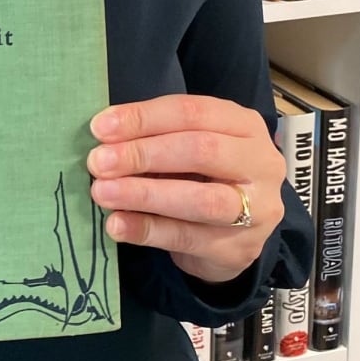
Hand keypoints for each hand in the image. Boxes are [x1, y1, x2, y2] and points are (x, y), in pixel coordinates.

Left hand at [86, 94, 285, 284]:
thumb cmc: (201, 174)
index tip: (100, 127)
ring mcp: (257, 209)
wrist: (231, 234)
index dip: (143, 118)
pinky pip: (188, 238)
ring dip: (143, 194)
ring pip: (200, 200)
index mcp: (243, 124)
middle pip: (200, 151)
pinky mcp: (241, 249)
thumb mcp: (184, 145)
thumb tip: (102, 135)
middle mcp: (260, 163)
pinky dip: (147, 230)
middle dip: (143, 154)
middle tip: (99, 162)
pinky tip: (117, 224)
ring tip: (102, 192)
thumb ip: (153, 137)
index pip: (191, 112)